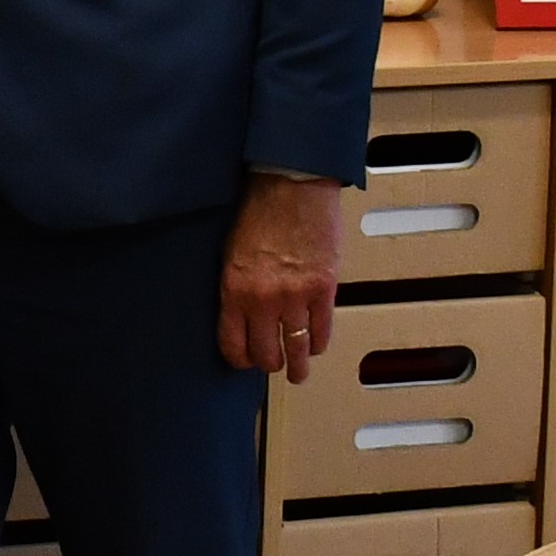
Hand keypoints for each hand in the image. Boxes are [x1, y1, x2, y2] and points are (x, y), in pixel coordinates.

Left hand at [219, 171, 341, 379]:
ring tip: (298, 372)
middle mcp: (263, 300)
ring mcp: (296, 297)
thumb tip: (243, 317)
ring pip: (297, 350)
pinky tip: (316, 346)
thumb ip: (237, 288)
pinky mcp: (323, 288)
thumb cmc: (258, 209)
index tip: (245, 361)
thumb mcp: (231, 252)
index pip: (233, 345)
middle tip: (273, 366)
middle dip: (269, 365)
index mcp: (234, 290)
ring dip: (298, 365)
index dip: (240, 360)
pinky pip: (322, 331)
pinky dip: (319, 343)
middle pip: (266, 355)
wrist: (291, 183)